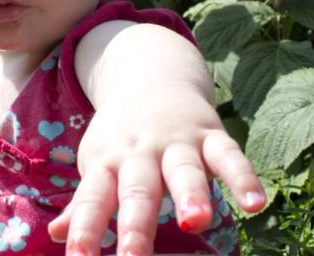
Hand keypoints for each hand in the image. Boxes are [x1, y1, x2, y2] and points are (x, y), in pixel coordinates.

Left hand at [48, 83, 265, 254]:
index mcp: (106, 163)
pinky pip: (228, 155)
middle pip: (137, 190)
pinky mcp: (209, 133)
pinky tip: (256, 204)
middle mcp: (139, 153)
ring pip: (183, 170)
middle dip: (136, 224)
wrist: (149, 78)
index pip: (91, 200)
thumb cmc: (120, 137)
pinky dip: (243, 177)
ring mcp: (175, 142)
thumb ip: (85, 202)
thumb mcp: (97, 162)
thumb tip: (57, 236)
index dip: (84, 229)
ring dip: (190, 194)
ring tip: (195, 222)